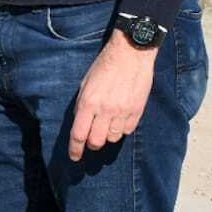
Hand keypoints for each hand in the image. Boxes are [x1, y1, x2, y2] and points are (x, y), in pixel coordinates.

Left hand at [68, 33, 157, 160]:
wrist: (130, 54)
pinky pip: (127, 130)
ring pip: (112, 138)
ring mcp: (122, 112)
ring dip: (107, 136)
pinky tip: (119, 119)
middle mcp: (105, 110)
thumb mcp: (86, 83)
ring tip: (106, 124)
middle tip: (91, 140)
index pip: (79, 134)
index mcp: (88, 102)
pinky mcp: (137, 111)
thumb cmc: (104, 66)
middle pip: (96, 142)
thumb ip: (83, 105)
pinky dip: (121, 130)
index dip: (75, 149)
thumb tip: (81, 124)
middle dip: (91, 144)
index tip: (74, 157)